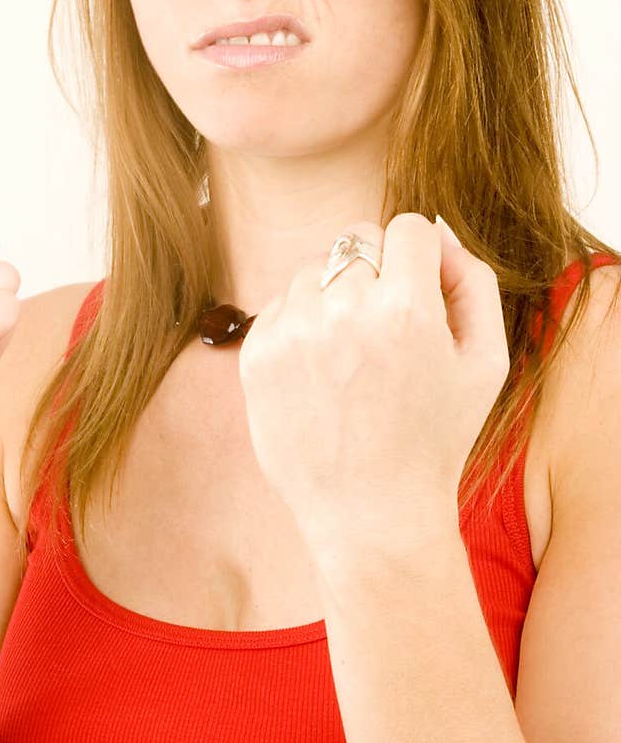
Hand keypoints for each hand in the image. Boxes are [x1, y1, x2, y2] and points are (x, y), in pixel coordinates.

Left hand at [236, 213, 510, 566]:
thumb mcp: (485, 362)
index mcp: (407, 308)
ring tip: (353, 358)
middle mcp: (344, 310)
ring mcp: (293, 332)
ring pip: (314, 268)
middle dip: (377, 272)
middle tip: (387, 328)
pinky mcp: (256, 354)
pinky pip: (281, 303)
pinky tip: (322, 374)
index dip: (419, 258)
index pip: (408, 228)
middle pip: (356, 240)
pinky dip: (302, 325)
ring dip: (334, 296)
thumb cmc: (435, 439)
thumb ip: (473, 282)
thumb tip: (438, 233)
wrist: (370, 514)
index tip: (420, 292)